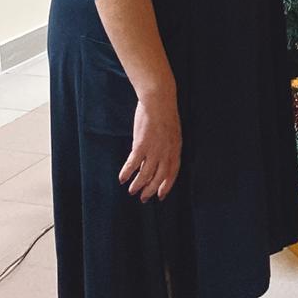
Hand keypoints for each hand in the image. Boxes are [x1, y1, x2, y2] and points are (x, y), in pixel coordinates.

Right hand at [119, 85, 181, 201]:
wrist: (159, 99)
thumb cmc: (165, 113)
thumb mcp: (172, 132)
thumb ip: (168, 146)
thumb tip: (160, 158)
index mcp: (176, 148)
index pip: (173, 172)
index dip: (166, 185)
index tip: (161, 195)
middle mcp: (166, 151)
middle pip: (159, 176)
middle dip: (151, 189)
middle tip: (144, 198)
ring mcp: (154, 149)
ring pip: (146, 174)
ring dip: (138, 184)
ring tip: (132, 191)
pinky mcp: (141, 145)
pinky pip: (133, 164)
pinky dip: (127, 172)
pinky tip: (122, 178)